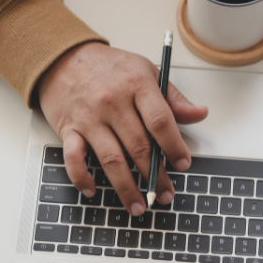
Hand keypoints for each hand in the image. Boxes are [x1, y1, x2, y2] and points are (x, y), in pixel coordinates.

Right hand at [37, 42, 207, 215]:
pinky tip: (93, 191)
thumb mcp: (144, 70)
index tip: (182, 164)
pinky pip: (74, 158)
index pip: (160, 121)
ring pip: (112, 159)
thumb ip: (172, 97)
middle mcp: (112, 102)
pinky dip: (82, 177)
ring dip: (127, 188)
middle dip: (155, 176)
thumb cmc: (107, 66)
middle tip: (165, 194)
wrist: (63, 57)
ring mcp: (89, 117)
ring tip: (139, 205)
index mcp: (136, 84)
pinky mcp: (68, 129)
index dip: (174, 146)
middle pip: (139, 146)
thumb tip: (198, 114)